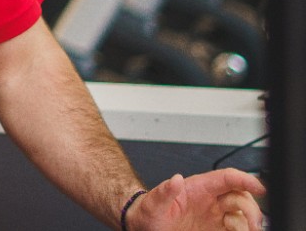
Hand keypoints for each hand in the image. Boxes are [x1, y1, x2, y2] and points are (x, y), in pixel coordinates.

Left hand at [126, 170, 265, 230]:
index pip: (227, 178)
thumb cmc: (148, 213)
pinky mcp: (217, 229)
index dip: (246, 179)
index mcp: (198, 188)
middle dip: (251, 208)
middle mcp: (211, 200)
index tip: (260, 188)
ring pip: (243, 214)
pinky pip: (237, 229)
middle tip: (252, 224)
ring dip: (249, 222)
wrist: (144, 227)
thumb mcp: (152, 203)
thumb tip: (175, 179)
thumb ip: (164, 191)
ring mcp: (215, 215)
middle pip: (241, 197)